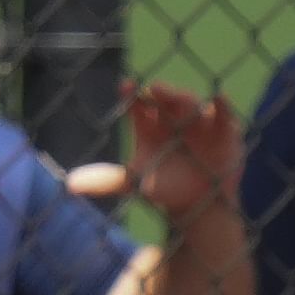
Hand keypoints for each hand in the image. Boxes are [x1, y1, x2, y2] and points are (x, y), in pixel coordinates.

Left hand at [87, 79, 239, 212]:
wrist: (198, 206)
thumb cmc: (163, 188)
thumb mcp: (135, 183)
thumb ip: (106, 181)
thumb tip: (70, 185)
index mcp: (149, 121)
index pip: (138, 103)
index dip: (132, 95)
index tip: (126, 87)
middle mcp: (173, 115)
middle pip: (167, 98)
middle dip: (163, 92)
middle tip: (156, 89)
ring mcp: (199, 120)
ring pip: (193, 104)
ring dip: (189, 100)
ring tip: (184, 102)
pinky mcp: (224, 129)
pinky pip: (224, 115)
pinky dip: (223, 107)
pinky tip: (221, 99)